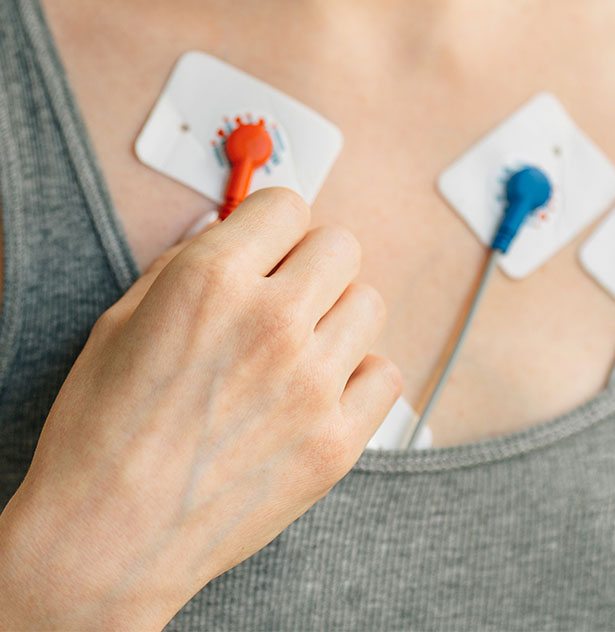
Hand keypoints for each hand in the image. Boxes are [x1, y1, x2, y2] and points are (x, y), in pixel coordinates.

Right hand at [0, 188, 400, 631]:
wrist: (107, 540)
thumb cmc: (101, 434)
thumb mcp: (121, 322)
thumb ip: (184, 265)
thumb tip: (228, 234)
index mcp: (212, 281)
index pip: (287, 205)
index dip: (273, 224)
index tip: (268, 245)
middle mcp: (273, 323)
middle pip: (340, 246)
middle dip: (310, 261)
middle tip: (285, 292)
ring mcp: (313, 384)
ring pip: (368, 303)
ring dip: (335, 314)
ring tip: (299, 345)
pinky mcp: (337, 442)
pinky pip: (383, 373)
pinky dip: (357, 374)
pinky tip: (320, 390)